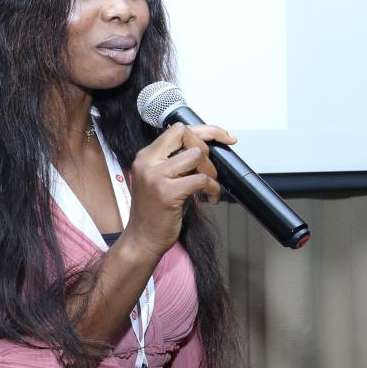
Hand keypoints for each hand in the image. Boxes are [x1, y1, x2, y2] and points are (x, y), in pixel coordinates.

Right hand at [123, 123, 236, 258]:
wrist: (142, 239)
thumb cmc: (156, 211)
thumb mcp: (164, 180)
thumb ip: (179, 162)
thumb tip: (207, 149)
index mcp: (147, 156)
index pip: (178, 128)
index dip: (206, 130)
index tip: (224, 137)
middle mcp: (148, 162)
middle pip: (187, 135)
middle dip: (208, 149)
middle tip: (211, 170)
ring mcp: (156, 176)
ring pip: (196, 155)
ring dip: (210, 170)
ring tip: (209, 186)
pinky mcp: (167, 193)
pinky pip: (202, 180)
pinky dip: (213, 188)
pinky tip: (211, 198)